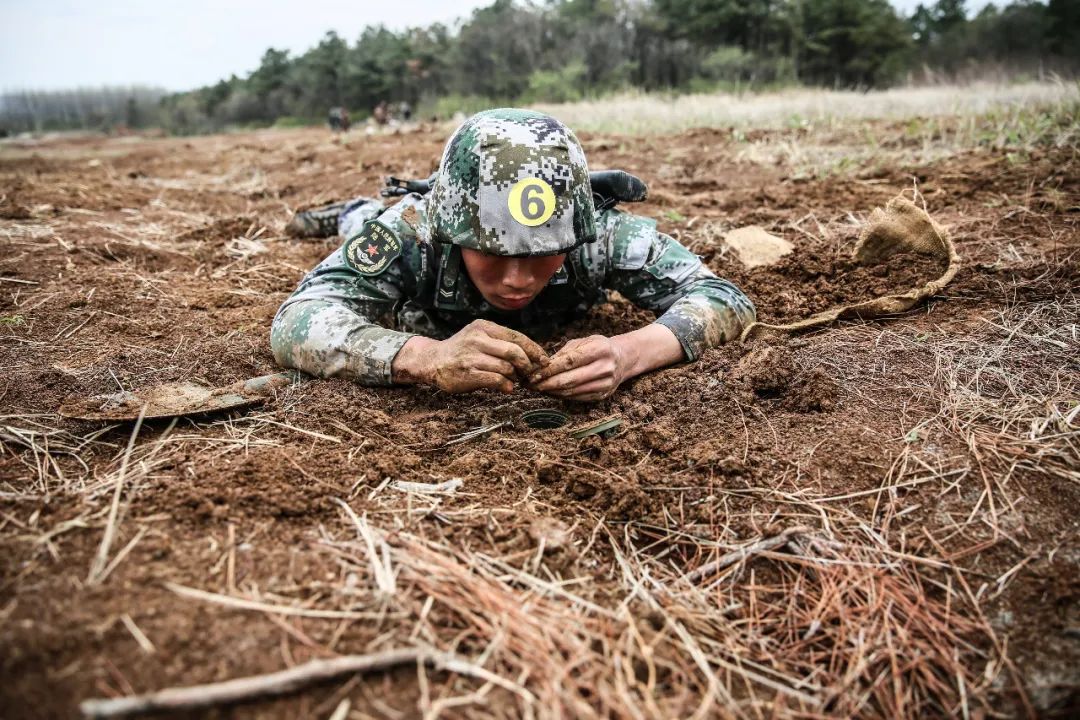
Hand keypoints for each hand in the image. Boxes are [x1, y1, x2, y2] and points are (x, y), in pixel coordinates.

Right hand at [393, 320, 548, 393]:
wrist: (432, 361)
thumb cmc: (461, 351)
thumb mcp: (479, 337)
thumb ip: (501, 342)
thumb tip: (531, 356)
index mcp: (484, 327)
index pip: (516, 337)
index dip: (534, 349)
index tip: (544, 359)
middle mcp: (478, 339)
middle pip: (514, 351)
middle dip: (528, 364)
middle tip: (531, 373)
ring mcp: (472, 356)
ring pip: (506, 367)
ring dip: (515, 376)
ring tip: (514, 379)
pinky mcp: (468, 373)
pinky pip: (496, 379)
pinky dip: (506, 385)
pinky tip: (507, 387)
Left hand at [529, 335, 628, 400]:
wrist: (623, 359)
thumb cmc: (599, 347)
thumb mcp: (584, 341)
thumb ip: (564, 352)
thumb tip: (543, 365)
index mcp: (600, 349)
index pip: (570, 361)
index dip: (550, 369)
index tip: (534, 373)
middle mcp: (605, 368)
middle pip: (570, 379)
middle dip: (547, 383)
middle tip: (531, 384)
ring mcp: (605, 384)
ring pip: (572, 391)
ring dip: (552, 391)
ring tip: (537, 388)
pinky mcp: (602, 395)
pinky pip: (577, 398)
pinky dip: (561, 396)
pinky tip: (551, 392)